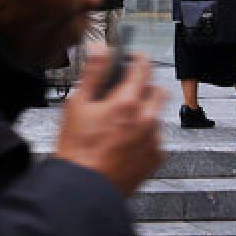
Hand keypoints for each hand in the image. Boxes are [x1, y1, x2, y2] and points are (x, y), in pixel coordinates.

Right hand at [54, 48, 164, 196]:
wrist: (86, 186)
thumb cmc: (78, 149)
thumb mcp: (77, 104)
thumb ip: (93, 73)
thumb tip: (99, 49)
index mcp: (127, 102)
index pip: (143, 68)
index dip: (139, 58)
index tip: (136, 57)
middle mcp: (146, 119)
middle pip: (158, 90)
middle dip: (146, 85)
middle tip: (129, 88)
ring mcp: (154, 139)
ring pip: (157, 114)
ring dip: (144, 111)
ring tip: (120, 121)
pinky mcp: (156, 158)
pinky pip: (156, 137)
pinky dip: (145, 134)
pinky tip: (125, 140)